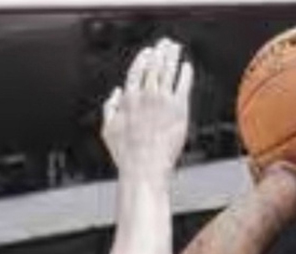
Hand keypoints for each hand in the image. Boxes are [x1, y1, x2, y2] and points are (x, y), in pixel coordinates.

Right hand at [101, 38, 192, 178]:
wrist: (145, 167)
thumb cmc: (127, 155)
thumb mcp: (108, 131)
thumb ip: (110, 108)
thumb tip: (115, 94)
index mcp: (128, 98)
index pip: (136, 71)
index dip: (143, 59)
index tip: (149, 52)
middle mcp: (145, 95)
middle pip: (154, 66)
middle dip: (160, 52)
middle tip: (166, 44)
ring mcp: (163, 101)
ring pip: (168, 71)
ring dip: (172, 57)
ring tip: (176, 49)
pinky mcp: (178, 109)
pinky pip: (183, 85)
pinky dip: (185, 74)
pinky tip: (187, 67)